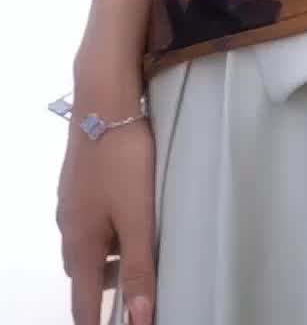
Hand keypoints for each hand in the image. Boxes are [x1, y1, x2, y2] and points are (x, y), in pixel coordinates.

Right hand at [57, 114, 156, 324]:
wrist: (103, 101)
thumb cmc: (123, 161)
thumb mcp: (137, 218)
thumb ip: (140, 268)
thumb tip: (138, 321)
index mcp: (81, 246)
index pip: (83, 303)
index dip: (95, 324)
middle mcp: (69, 228)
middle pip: (84, 274)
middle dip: (106, 287)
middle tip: (138, 285)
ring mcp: (70, 202)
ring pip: (89, 243)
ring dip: (109, 252)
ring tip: (141, 240)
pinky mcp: (78, 180)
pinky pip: (91, 217)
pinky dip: (108, 225)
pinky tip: (128, 206)